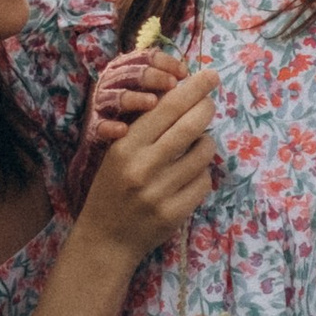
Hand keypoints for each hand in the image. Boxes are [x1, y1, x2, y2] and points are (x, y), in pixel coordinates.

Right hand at [80, 64, 215, 258]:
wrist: (105, 239)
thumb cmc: (112, 188)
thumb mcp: (117, 153)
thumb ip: (144, 129)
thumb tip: (183, 96)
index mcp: (125, 147)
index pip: (167, 108)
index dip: (193, 89)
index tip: (210, 76)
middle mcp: (143, 167)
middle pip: (190, 126)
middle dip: (206, 109)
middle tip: (210, 104)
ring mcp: (160, 192)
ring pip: (203, 154)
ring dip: (206, 144)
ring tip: (197, 145)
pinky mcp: (175, 213)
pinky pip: (204, 181)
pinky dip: (202, 173)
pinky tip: (190, 175)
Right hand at [86, 47, 187, 152]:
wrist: (110, 144)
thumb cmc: (139, 116)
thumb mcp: (154, 96)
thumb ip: (171, 86)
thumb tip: (207, 80)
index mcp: (128, 69)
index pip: (146, 57)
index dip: (165, 62)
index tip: (184, 72)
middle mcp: (113, 82)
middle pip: (132, 72)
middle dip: (153, 76)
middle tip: (173, 85)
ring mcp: (102, 104)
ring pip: (116, 96)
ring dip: (135, 98)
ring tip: (152, 103)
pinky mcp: (94, 128)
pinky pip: (99, 126)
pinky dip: (110, 127)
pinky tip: (123, 130)